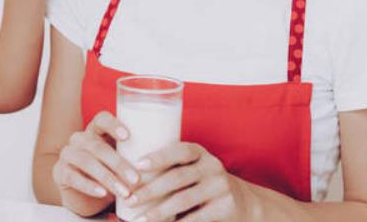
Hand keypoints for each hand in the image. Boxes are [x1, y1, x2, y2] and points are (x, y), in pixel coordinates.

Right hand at [52, 111, 141, 202]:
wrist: (86, 194)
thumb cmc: (110, 172)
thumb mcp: (121, 160)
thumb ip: (135, 154)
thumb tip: (164, 161)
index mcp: (96, 130)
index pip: (101, 119)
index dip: (113, 125)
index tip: (128, 136)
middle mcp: (79, 139)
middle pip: (97, 145)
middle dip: (118, 163)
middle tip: (136, 179)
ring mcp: (67, 154)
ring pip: (86, 161)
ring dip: (107, 178)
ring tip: (124, 192)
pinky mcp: (60, 172)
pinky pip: (73, 177)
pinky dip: (89, 186)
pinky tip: (102, 193)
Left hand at [127, 142, 250, 221]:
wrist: (242, 201)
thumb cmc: (200, 182)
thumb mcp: (190, 168)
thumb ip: (167, 168)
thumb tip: (124, 175)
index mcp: (199, 152)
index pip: (179, 150)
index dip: (159, 156)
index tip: (137, 164)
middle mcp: (212, 166)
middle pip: (177, 177)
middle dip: (150, 189)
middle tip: (130, 199)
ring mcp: (220, 187)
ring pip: (184, 199)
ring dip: (159, 211)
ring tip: (140, 219)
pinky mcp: (226, 208)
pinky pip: (198, 218)